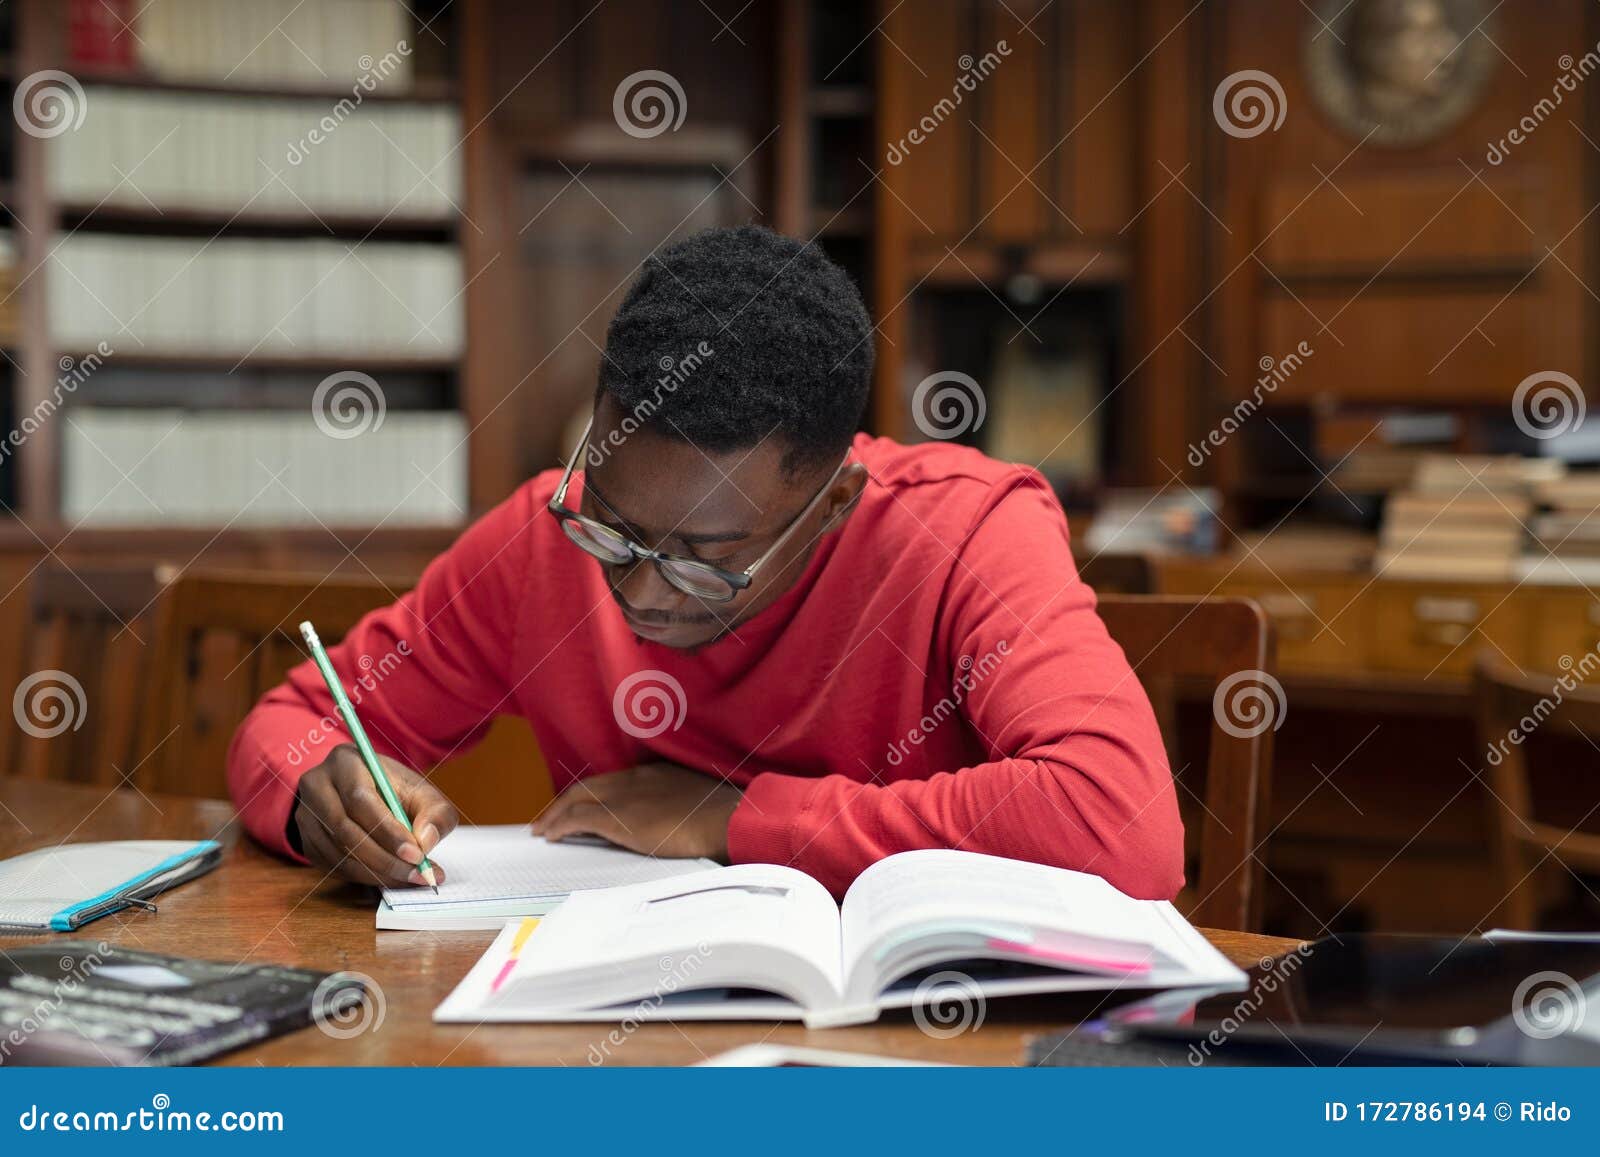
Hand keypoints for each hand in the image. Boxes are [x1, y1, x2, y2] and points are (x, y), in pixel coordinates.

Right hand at [293, 744, 458, 886]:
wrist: (367, 793)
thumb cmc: (397, 792)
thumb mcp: (423, 793)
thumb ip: (435, 813)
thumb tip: (426, 840)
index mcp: (346, 762)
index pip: (361, 800)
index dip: (388, 831)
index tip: (417, 855)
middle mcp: (317, 786)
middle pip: (346, 830)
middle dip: (386, 859)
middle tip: (418, 875)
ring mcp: (305, 815)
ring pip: (338, 853)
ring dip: (377, 872)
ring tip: (411, 878)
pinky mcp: (307, 840)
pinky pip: (333, 866)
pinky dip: (365, 878)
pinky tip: (390, 878)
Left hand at [530, 762, 742, 860]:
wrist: (724, 818)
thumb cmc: (721, 818)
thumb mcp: (697, 804)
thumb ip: (678, 808)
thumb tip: (675, 826)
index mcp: (655, 774)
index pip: (613, 782)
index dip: (593, 794)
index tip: (583, 805)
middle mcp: (635, 779)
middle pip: (588, 786)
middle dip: (566, 801)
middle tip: (550, 817)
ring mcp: (624, 796)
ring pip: (577, 799)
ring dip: (556, 814)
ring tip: (544, 828)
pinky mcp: (616, 817)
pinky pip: (577, 819)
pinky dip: (560, 825)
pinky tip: (550, 836)